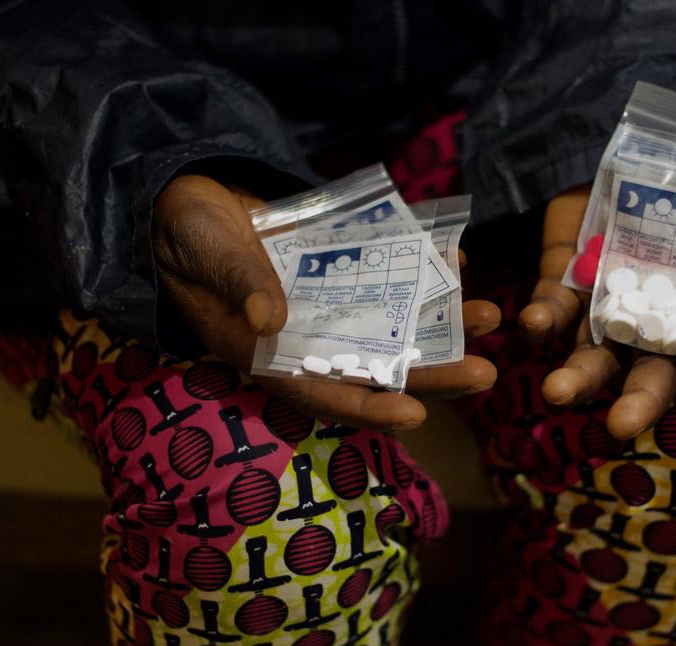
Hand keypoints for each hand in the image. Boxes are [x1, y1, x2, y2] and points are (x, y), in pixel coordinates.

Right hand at [153, 175, 498, 430]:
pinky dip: (420, 270)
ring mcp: (328, 306)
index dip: (368, 409)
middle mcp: (307, 338)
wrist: (187, 200)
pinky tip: (456, 260)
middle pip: (376, 368)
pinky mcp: (340, 273)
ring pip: (392, 326)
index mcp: (269, 354)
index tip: (416, 416)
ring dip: (441, 325)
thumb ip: (238, 283)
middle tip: (487, 374)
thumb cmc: (185, 236)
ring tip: (490, 314)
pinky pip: (387, 278)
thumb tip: (272, 318)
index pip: (323, 392)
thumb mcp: (208, 254)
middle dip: (432, 374)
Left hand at [519, 169, 675, 438]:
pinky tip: (532, 326)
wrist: (628, 143)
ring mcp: (604, 302)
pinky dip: (541, 318)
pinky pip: (551, 306)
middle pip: (649, 368)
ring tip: (557, 394)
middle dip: (638, 398)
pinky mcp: (564, 280)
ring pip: (592, 351)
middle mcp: (653, 314)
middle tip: (621, 426)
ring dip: (577, 375)